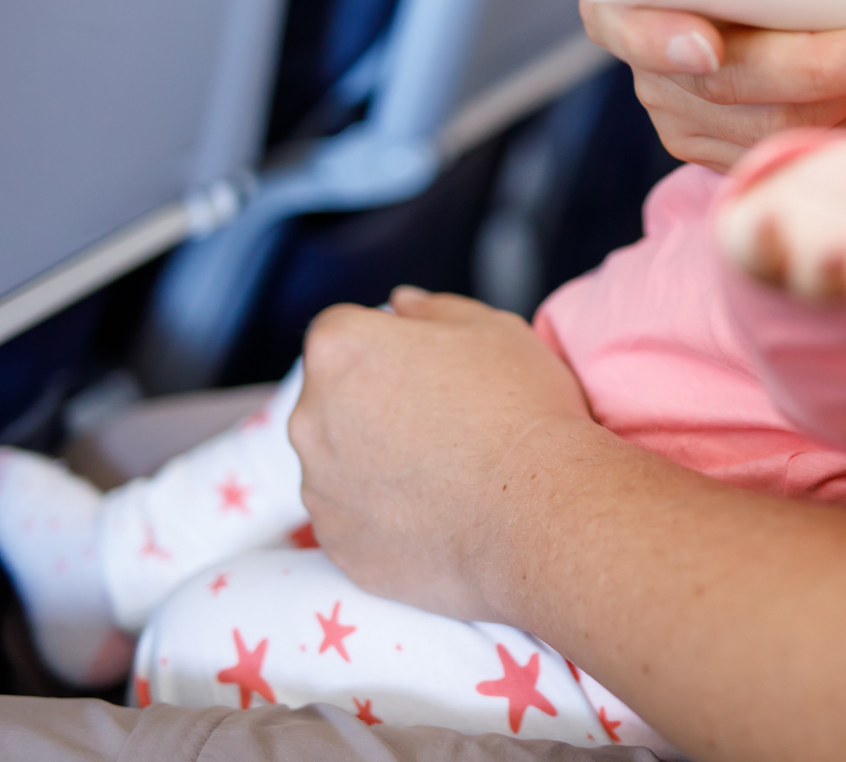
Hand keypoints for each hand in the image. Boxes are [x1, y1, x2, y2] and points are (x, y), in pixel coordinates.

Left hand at [289, 288, 597, 623]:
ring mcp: (318, 485)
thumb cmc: (519, 409)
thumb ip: (433, 308)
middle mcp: (309, 415)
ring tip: (442, 470)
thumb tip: (401, 304)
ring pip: (337, 458)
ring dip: (373, 457)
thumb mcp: (493, 328)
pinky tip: (434, 510)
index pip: (342, 331)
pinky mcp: (335, 541)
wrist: (535, 512)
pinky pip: (351, 516)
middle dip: (372, 401)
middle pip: (331, 396)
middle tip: (440, 418)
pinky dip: (381, 512)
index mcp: (341, 349)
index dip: (386, 345)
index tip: (426, 367)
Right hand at [580, 0, 845, 171]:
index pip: (621, 21)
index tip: (708, 43)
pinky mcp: (728, 150)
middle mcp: (651, 61)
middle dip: (805, 71)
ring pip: (757, 126)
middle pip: (716, 84)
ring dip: (833, 100)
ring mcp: (688, 113)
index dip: (656, 36)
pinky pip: (777, 153)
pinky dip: (831, 131)